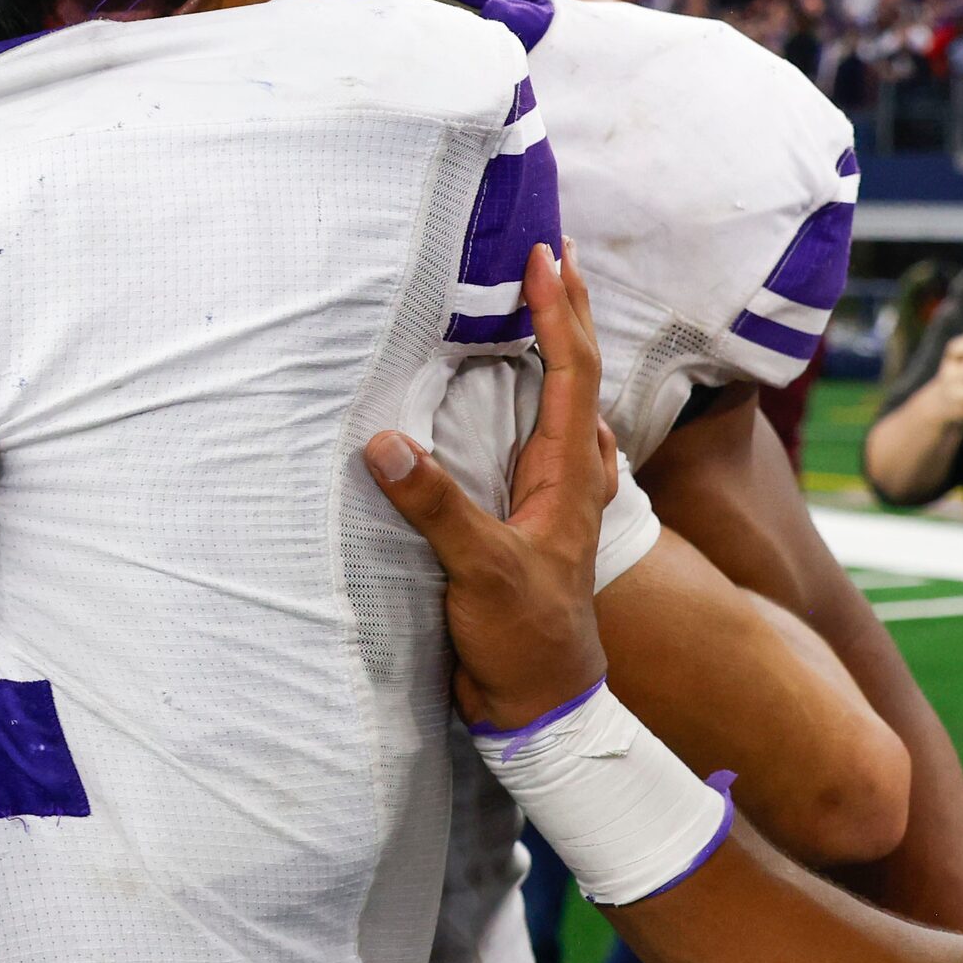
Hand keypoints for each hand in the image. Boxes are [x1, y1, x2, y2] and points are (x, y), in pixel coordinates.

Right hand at [364, 243, 620, 729]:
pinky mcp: (535, 522)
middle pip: (578, 375)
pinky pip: (546, 444)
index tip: (544, 256)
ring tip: (545, 307)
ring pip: (567, 407)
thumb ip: (436, 507)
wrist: (544, 708)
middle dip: (569, 311)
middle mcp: (569, 477)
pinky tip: (530, 405)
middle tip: (556, 254)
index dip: (557, 311)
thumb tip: (383, 443)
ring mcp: (556, 499)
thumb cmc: (527, 640)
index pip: (570, 371)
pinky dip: (542, 405)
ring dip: (560, 351)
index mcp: (566, 476)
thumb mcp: (479, 571)